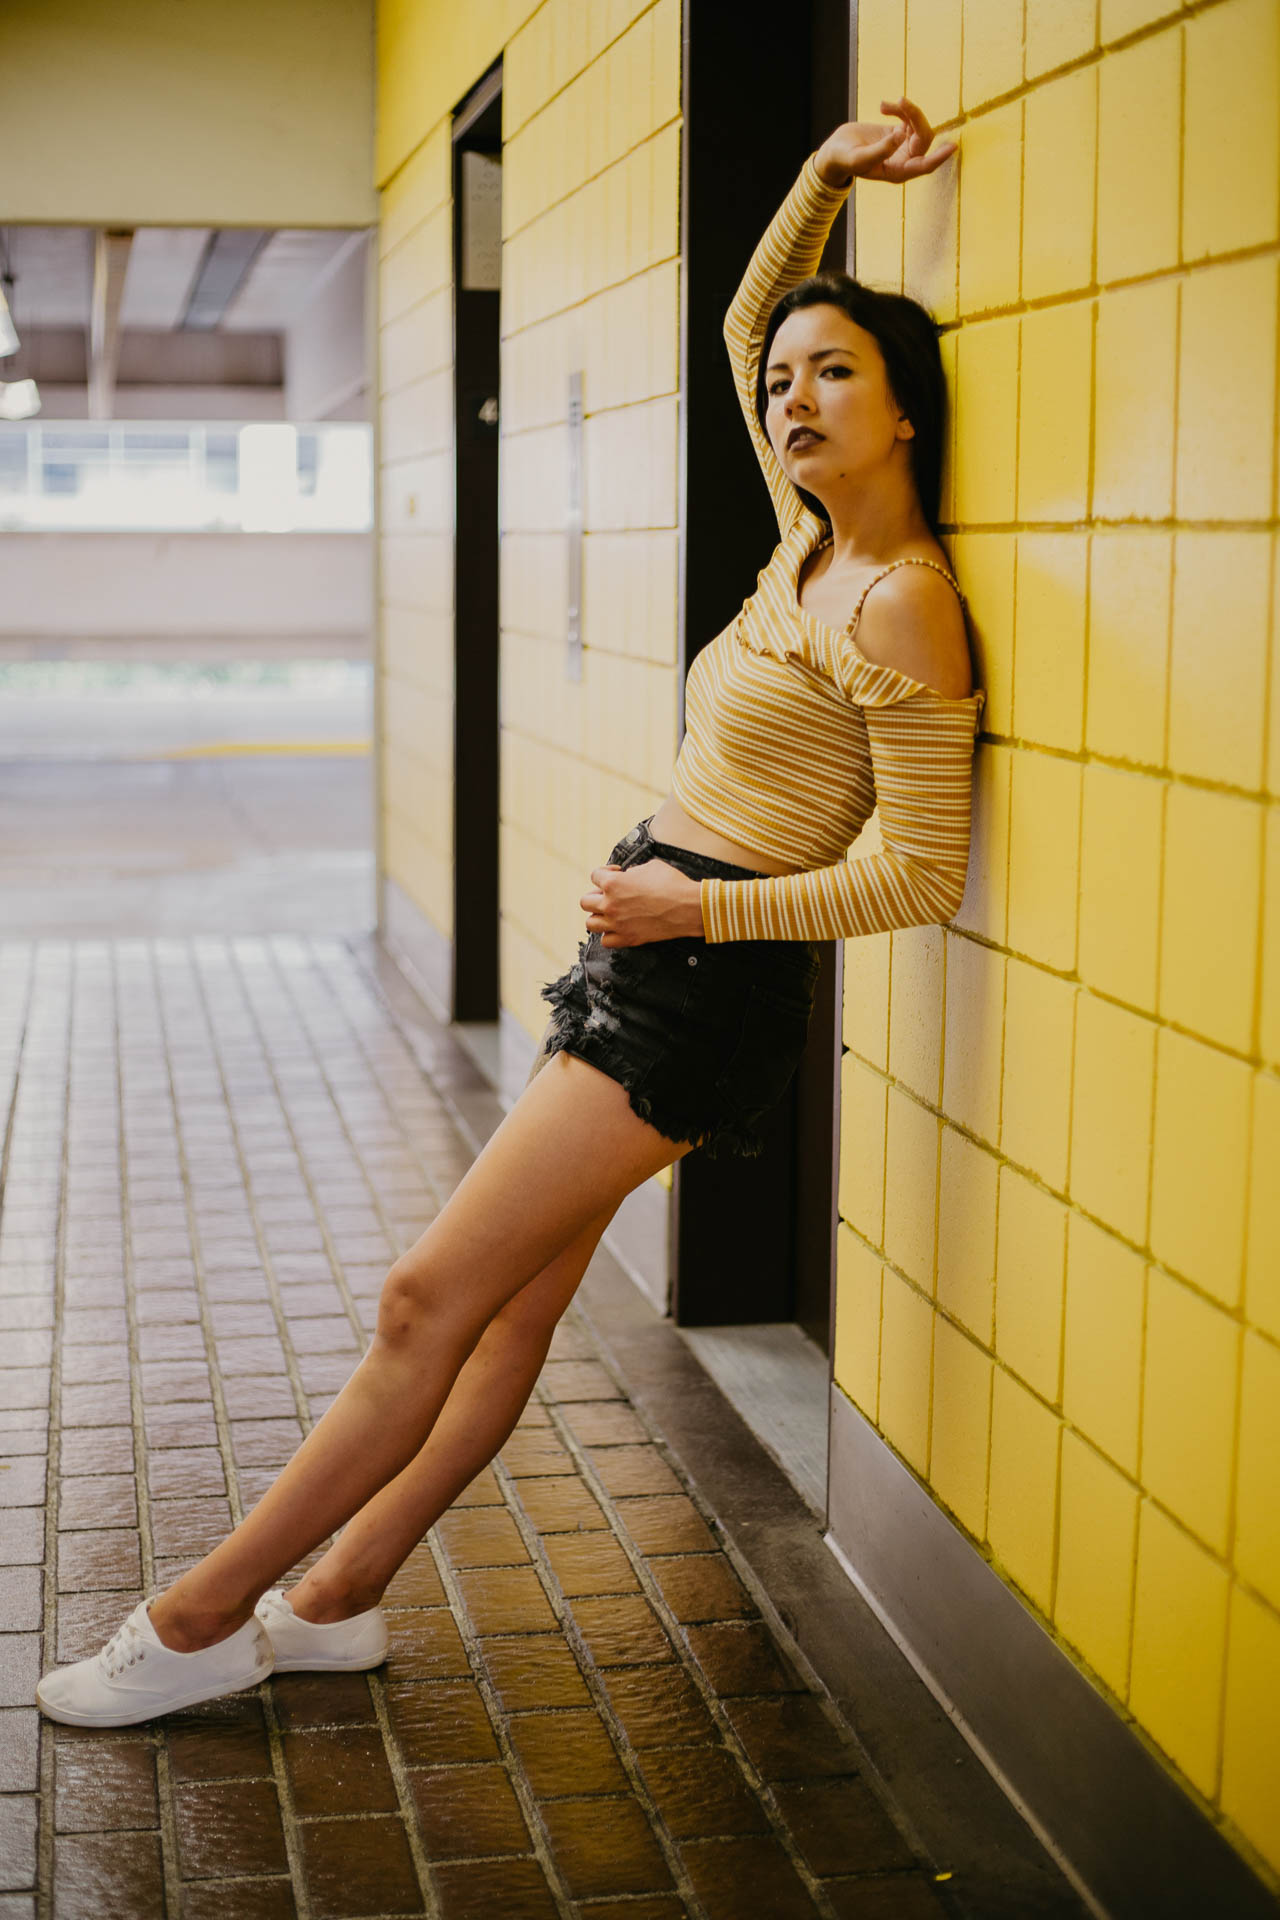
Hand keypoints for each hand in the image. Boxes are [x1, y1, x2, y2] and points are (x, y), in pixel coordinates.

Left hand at [580, 860, 704, 946]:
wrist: (688, 907)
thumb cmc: (672, 884)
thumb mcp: (649, 867)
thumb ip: (632, 872)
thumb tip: (628, 876)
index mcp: (613, 883)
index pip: (594, 876)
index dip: (606, 872)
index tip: (616, 873)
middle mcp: (611, 904)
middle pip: (586, 902)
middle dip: (596, 895)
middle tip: (608, 895)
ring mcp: (617, 924)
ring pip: (590, 923)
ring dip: (598, 916)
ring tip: (609, 913)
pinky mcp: (628, 938)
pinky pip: (606, 941)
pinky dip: (609, 934)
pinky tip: (618, 927)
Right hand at [814, 96, 956, 189]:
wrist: (836, 151)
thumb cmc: (845, 159)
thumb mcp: (860, 157)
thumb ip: (881, 149)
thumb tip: (901, 135)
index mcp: (898, 172)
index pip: (924, 165)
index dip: (938, 157)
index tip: (952, 146)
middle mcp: (905, 159)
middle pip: (923, 137)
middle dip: (915, 117)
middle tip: (900, 102)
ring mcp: (903, 145)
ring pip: (917, 123)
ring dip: (905, 110)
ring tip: (883, 105)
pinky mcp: (898, 131)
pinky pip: (908, 115)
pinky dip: (898, 107)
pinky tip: (882, 106)